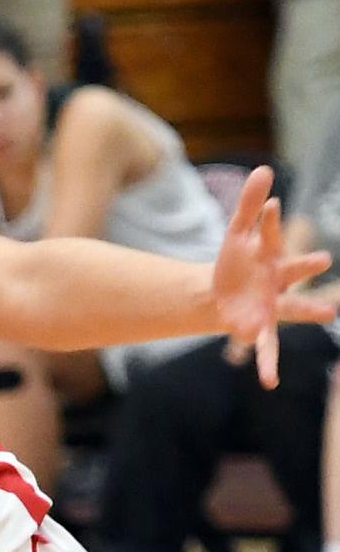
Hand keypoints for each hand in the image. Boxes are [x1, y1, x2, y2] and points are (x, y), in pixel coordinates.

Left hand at [212, 166, 333, 387]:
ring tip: (330, 310)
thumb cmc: (236, 263)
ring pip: (294, 308)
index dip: (268, 222)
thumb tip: (265, 169)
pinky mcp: (260, 329)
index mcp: (271, 255)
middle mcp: (279, 281)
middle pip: (295, 271)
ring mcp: (273, 306)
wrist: (222, 296)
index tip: (270, 206)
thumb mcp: (236, 234)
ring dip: (310, 308)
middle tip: (322, 259)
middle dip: (307, 265)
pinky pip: (266, 348)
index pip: (269, 235)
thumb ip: (250, 206)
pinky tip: (269, 382)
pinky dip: (268, 364)